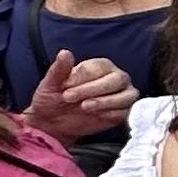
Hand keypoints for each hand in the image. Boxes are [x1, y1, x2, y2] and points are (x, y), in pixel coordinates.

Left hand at [20, 52, 135, 140]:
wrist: (53, 123)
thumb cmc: (53, 99)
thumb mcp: (50, 84)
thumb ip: (59, 69)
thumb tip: (64, 53)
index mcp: (101, 66)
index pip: (99, 68)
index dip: (81, 78)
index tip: (65, 88)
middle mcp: (116, 78)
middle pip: (117, 79)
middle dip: (93, 89)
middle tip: (70, 98)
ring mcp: (123, 95)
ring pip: (126, 95)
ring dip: (105, 102)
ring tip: (84, 107)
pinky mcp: (123, 112)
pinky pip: (127, 112)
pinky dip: (112, 114)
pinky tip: (96, 116)